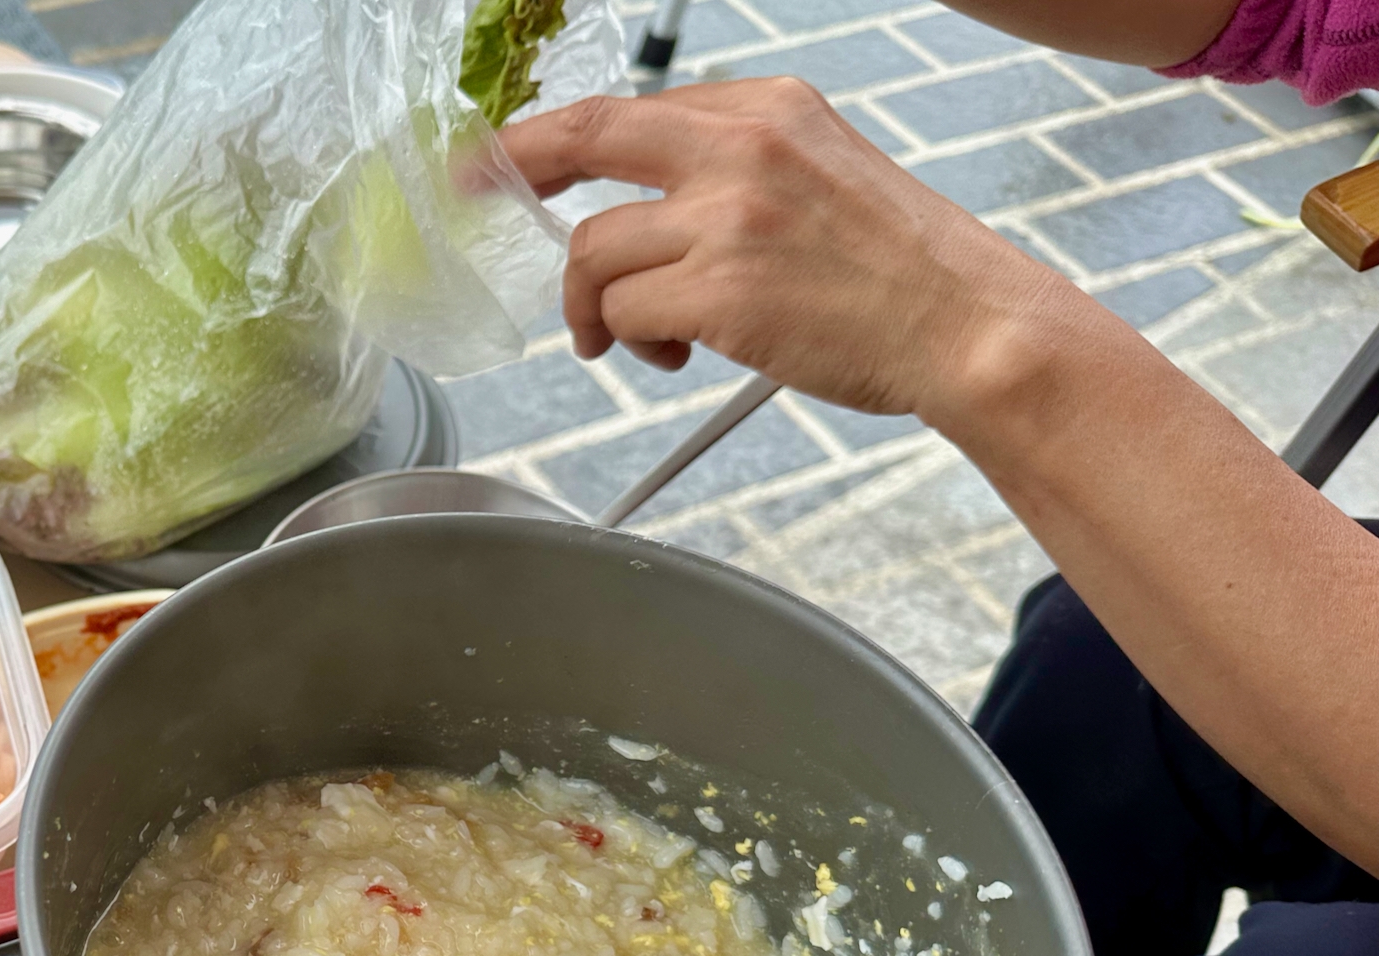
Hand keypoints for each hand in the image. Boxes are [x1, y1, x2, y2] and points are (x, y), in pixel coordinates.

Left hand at [496, 81, 1104, 422]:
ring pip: (594, 252)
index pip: (627, 109)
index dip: (547, 133)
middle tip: (480, 196)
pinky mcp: (720, 292)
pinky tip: (673, 354)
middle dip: (516, 168)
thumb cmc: (896, 270)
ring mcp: (728, 219)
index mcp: (765, 110)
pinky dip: (630, 341)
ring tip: (639, 339)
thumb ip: (734, 167)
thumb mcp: (821, 172)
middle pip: (586, 140)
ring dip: (595, 308)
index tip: (502, 152)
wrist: (966, 325)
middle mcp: (741, 149)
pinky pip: (622, 314)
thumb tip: (646, 199)